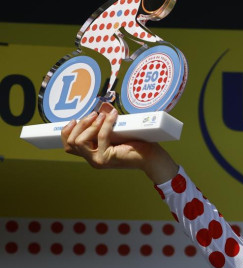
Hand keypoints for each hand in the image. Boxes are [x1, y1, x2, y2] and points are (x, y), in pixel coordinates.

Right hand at [61, 102, 179, 183]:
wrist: (151, 157)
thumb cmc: (136, 144)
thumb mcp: (115, 132)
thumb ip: (105, 124)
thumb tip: (102, 107)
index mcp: (91, 154)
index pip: (69, 146)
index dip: (67, 132)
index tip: (74, 119)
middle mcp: (92, 159)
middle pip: (71, 143)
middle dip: (80, 125)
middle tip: (93, 114)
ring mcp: (98, 160)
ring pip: (80, 141)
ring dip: (89, 125)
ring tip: (101, 116)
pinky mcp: (106, 158)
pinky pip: (100, 137)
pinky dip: (105, 124)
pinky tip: (113, 116)